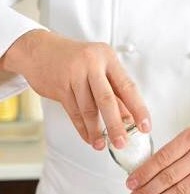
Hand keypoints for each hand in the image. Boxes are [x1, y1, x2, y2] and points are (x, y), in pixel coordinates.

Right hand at [0, 30, 150, 148]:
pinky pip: (73, 112)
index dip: (138, 109)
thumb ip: (114, 93)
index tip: (145, 126)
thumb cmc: (76, 60)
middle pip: (107, 99)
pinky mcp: (59, 86)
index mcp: (108, 58)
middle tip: (122, 142)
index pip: (128, 87)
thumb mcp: (99, 69)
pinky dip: (82, 128)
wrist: (39, 49)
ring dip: (96, 130)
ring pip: (88, 109)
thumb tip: (129, 118)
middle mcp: (92, 64)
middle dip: (116, 125)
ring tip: (102, 144)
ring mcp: (74, 74)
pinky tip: (89, 138)